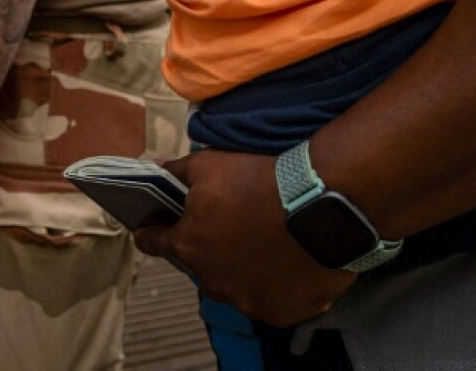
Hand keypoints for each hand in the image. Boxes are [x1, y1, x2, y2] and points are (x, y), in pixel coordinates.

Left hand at [135, 149, 354, 327]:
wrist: (325, 204)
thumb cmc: (261, 180)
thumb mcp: (209, 164)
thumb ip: (175, 171)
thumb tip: (156, 170)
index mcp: (188, 245)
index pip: (154, 242)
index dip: (151, 231)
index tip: (150, 228)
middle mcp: (211, 280)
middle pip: (197, 264)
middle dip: (204, 247)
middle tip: (226, 227)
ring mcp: (247, 300)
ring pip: (232, 286)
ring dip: (238, 270)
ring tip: (259, 245)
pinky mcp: (281, 312)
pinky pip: (269, 300)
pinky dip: (273, 286)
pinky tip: (285, 264)